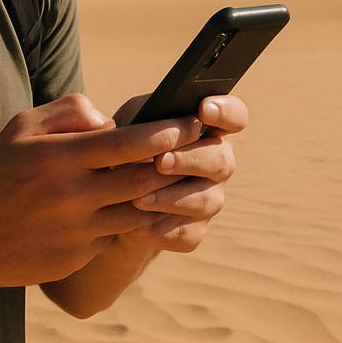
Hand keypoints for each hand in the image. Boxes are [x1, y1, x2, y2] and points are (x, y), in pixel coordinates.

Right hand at [0, 94, 202, 288]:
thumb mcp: (22, 127)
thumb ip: (69, 112)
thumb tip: (111, 120)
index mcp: (61, 157)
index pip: (130, 142)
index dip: (169, 130)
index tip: (194, 121)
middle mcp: (73, 195)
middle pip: (146, 177)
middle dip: (179, 160)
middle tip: (203, 147)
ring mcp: (79, 230)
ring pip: (140, 210)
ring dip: (163, 194)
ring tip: (180, 177)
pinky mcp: (80, 255)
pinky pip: (118, 234)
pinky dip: (130, 219)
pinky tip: (138, 206)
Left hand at [114, 94, 246, 252]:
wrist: (108, 203)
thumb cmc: (121, 151)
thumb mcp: (124, 125)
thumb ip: (130, 117)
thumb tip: (117, 125)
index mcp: (205, 129)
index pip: (234, 115)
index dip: (225, 111)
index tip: (202, 109)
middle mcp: (216, 163)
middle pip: (222, 161)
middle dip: (190, 160)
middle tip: (160, 162)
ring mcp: (208, 198)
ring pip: (206, 201)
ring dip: (172, 198)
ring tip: (138, 199)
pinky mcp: (193, 231)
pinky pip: (187, 233)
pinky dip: (160, 229)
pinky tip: (136, 225)